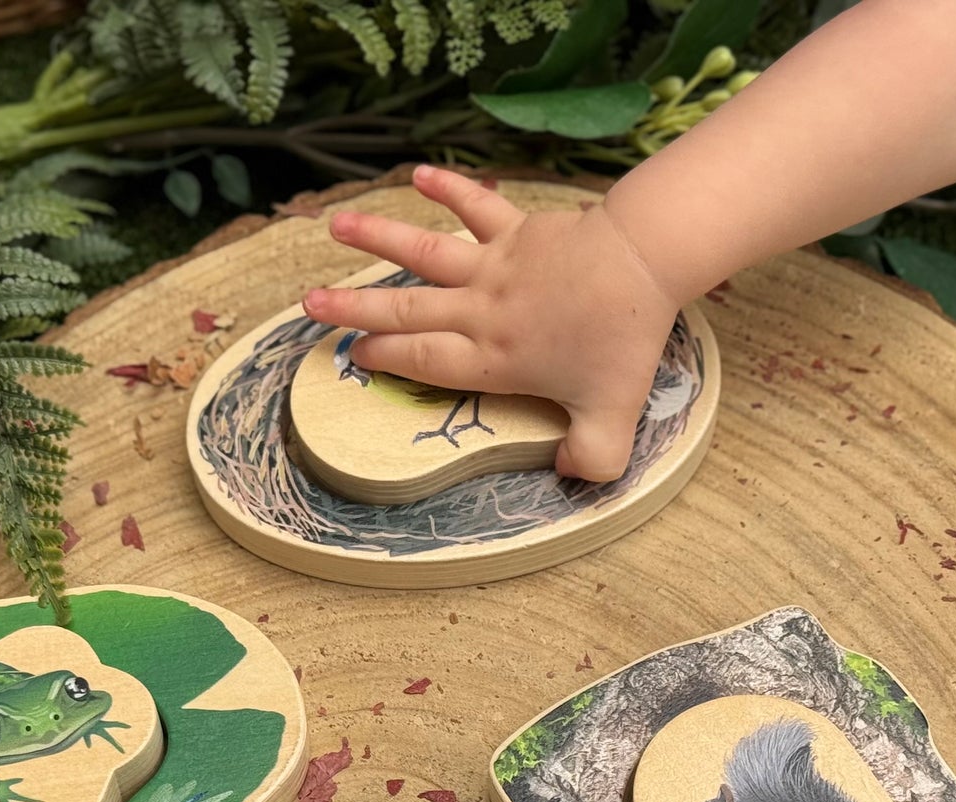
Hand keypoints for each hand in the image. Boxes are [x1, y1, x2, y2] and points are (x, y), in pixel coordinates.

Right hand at [301, 164, 682, 481]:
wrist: (644, 263)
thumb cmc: (623, 343)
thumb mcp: (612, 421)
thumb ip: (589, 458)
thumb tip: (567, 473)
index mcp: (494, 359)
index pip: (425, 360)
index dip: (386, 358)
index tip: (352, 353)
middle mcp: (481, 311)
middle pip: (407, 310)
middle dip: (355, 309)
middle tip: (311, 305)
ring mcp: (496, 267)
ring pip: (425, 254)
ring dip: (379, 239)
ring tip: (335, 226)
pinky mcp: (518, 231)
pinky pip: (478, 207)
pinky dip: (449, 188)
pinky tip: (418, 173)